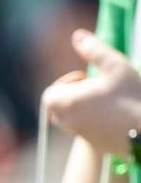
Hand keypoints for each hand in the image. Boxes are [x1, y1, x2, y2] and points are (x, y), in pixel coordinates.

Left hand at [43, 29, 140, 155]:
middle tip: (97, 88)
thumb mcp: (114, 65)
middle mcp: (69, 123)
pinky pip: (90, 133)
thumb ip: (93, 49)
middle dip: (74, 96)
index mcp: (65, 103)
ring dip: (86, 109)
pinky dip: (98, 122)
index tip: (86, 78)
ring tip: (110, 100)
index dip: (66, 83)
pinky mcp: (100, 147)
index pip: (50, 94)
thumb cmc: (131, 96)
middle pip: (59, 109)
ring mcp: (84, 137)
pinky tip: (119, 114)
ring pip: (74, 121)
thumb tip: (77, 36)